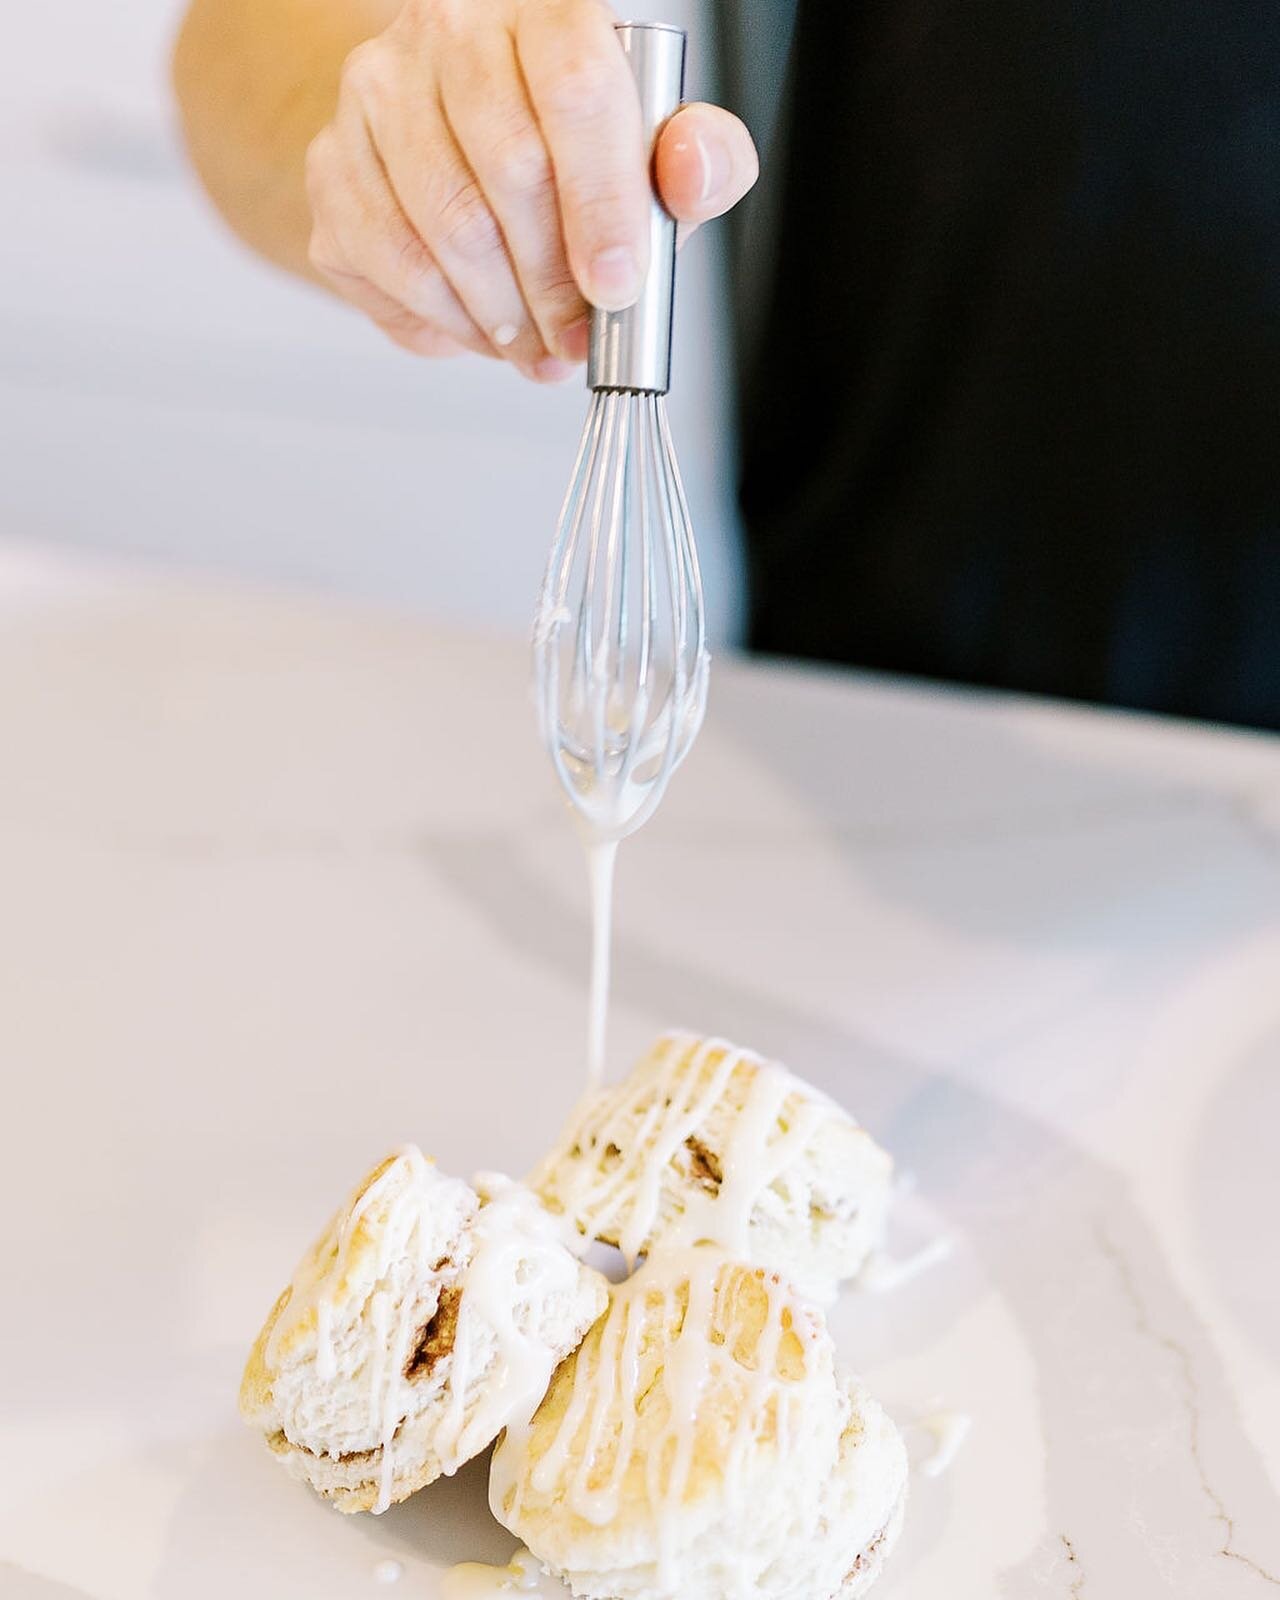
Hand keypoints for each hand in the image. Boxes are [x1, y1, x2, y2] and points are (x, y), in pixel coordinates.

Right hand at [303, 0, 757, 376]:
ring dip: (502, 313)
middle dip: (552, 283)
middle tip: (577, 337)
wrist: (457, 141)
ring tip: (538, 347)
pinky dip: (448, 319)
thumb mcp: (652, 147)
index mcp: (542, 7)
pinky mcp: (332, 164)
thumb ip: (698, 159)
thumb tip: (692, 170)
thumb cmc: (567, 146)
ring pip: (446, 227)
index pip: (576, 93)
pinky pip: (393, 264)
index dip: (602, 205)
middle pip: (508, 170)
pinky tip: (484, 330)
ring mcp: (376, 94)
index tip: (615, 286)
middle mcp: (448, 29)